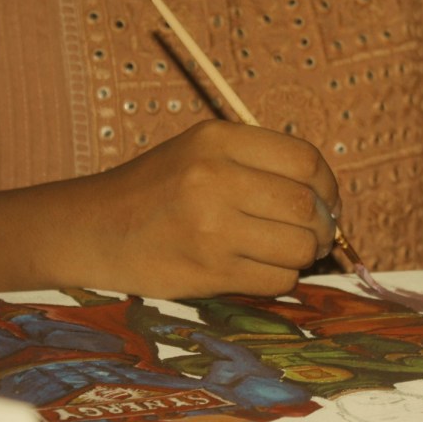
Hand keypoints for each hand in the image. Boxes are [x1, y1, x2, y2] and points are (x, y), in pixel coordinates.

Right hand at [59, 120, 340, 297]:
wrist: (95, 229)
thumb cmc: (158, 189)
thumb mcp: (202, 151)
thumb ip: (260, 163)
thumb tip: (327, 200)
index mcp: (218, 140)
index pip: (306, 161)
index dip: (327, 187)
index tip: (325, 202)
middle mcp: (215, 179)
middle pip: (306, 207)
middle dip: (321, 227)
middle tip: (313, 235)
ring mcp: (211, 228)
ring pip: (299, 248)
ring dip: (303, 256)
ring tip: (285, 252)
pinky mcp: (208, 271)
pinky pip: (277, 281)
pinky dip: (281, 280)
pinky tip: (261, 269)